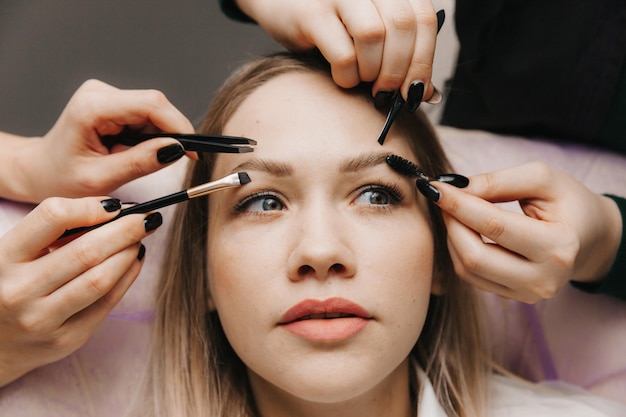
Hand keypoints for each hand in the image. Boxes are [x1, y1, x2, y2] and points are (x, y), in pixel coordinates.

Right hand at [0, 196, 161, 385]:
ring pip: (101, 279)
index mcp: (2, 259)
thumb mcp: (14, 254)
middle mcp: (19, 291)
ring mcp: (42, 320)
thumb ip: (52, 232)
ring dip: (129, 252)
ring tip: (140, 237)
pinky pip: (107, 303)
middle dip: (126, 229)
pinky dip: (128, 276)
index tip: (114, 204)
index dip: (90, 206)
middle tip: (147, 216)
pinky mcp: (65, 340)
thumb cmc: (7, 285)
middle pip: (87, 251)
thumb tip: (111, 210)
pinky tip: (135, 259)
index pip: (52, 217)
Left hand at [4, 79, 194, 202]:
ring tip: (135, 160)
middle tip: (169, 163)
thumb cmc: (60, 178)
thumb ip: (140, 163)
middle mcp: (100, 93)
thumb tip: (177, 149)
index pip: (151, 105)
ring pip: (154, 112)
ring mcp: (107, 95)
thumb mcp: (101, 179)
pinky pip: (146, 117)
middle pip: (156, 106)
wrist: (40, 171)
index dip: (179, 126)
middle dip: (169, 136)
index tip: (194, 153)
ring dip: (157, 138)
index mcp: (92, 107)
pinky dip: (149, 137)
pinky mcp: (113, 102)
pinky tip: (133, 151)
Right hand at [238, 0, 438, 99]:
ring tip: (361, 77)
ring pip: (375, 37)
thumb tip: (427, 93)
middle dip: (400, 70)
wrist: (275, 0)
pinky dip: (347, 76)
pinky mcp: (312, 13)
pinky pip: (344, 54)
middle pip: (403, 27)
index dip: (424, 60)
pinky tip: (341, 75)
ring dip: (372, 70)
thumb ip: (399, 49)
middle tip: (387, 92)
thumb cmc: (328, 19)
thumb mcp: (368, 25)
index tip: (416, 90)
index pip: (424, 19)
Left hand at [432, 162, 622, 302]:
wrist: (588, 236)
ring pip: (467, 269)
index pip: (493, 226)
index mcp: (558, 246)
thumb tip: (455, 188)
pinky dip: (458, 250)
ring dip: (452, 235)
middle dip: (451, 222)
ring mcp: (527, 294)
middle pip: (474, 256)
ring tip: (456, 210)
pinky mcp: (511, 297)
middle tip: (444, 197)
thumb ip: (498, 181)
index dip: (458, 204)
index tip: (434, 186)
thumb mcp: (542, 179)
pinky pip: (470, 276)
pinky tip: (464, 229)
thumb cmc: (566, 202)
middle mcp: (543, 279)